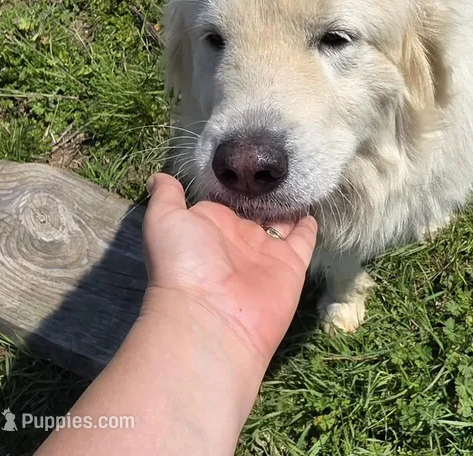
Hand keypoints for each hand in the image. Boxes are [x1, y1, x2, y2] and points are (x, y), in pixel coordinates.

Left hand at [142, 173, 316, 367]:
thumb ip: (167, 196)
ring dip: (289, 204)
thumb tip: (159, 176)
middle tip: (277, 165)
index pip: (227, 199)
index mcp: (211, 225)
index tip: (247, 156)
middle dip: (265, 191)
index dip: (236, 182)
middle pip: (256, 209)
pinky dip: (309, 226)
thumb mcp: (165, 220)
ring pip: (282, 221)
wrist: (211, 317)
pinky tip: (313, 207)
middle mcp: (239, 239)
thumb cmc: (184, 263)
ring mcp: (266, 252)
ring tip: (299, 178)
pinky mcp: (291, 265)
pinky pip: (304, 241)